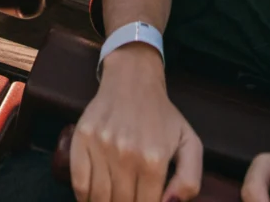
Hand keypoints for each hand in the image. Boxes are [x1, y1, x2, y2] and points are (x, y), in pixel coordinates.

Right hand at [71, 45, 201, 201]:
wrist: (133, 80)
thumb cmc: (162, 116)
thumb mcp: (190, 143)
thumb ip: (189, 180)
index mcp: (154, 159)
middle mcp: (127, 154)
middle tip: (127, 200)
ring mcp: (101, 146)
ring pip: (98, 197)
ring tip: (111, 201)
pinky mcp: (83, 138)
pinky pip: (79, 182)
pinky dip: (84, 198)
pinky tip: (92, 199)